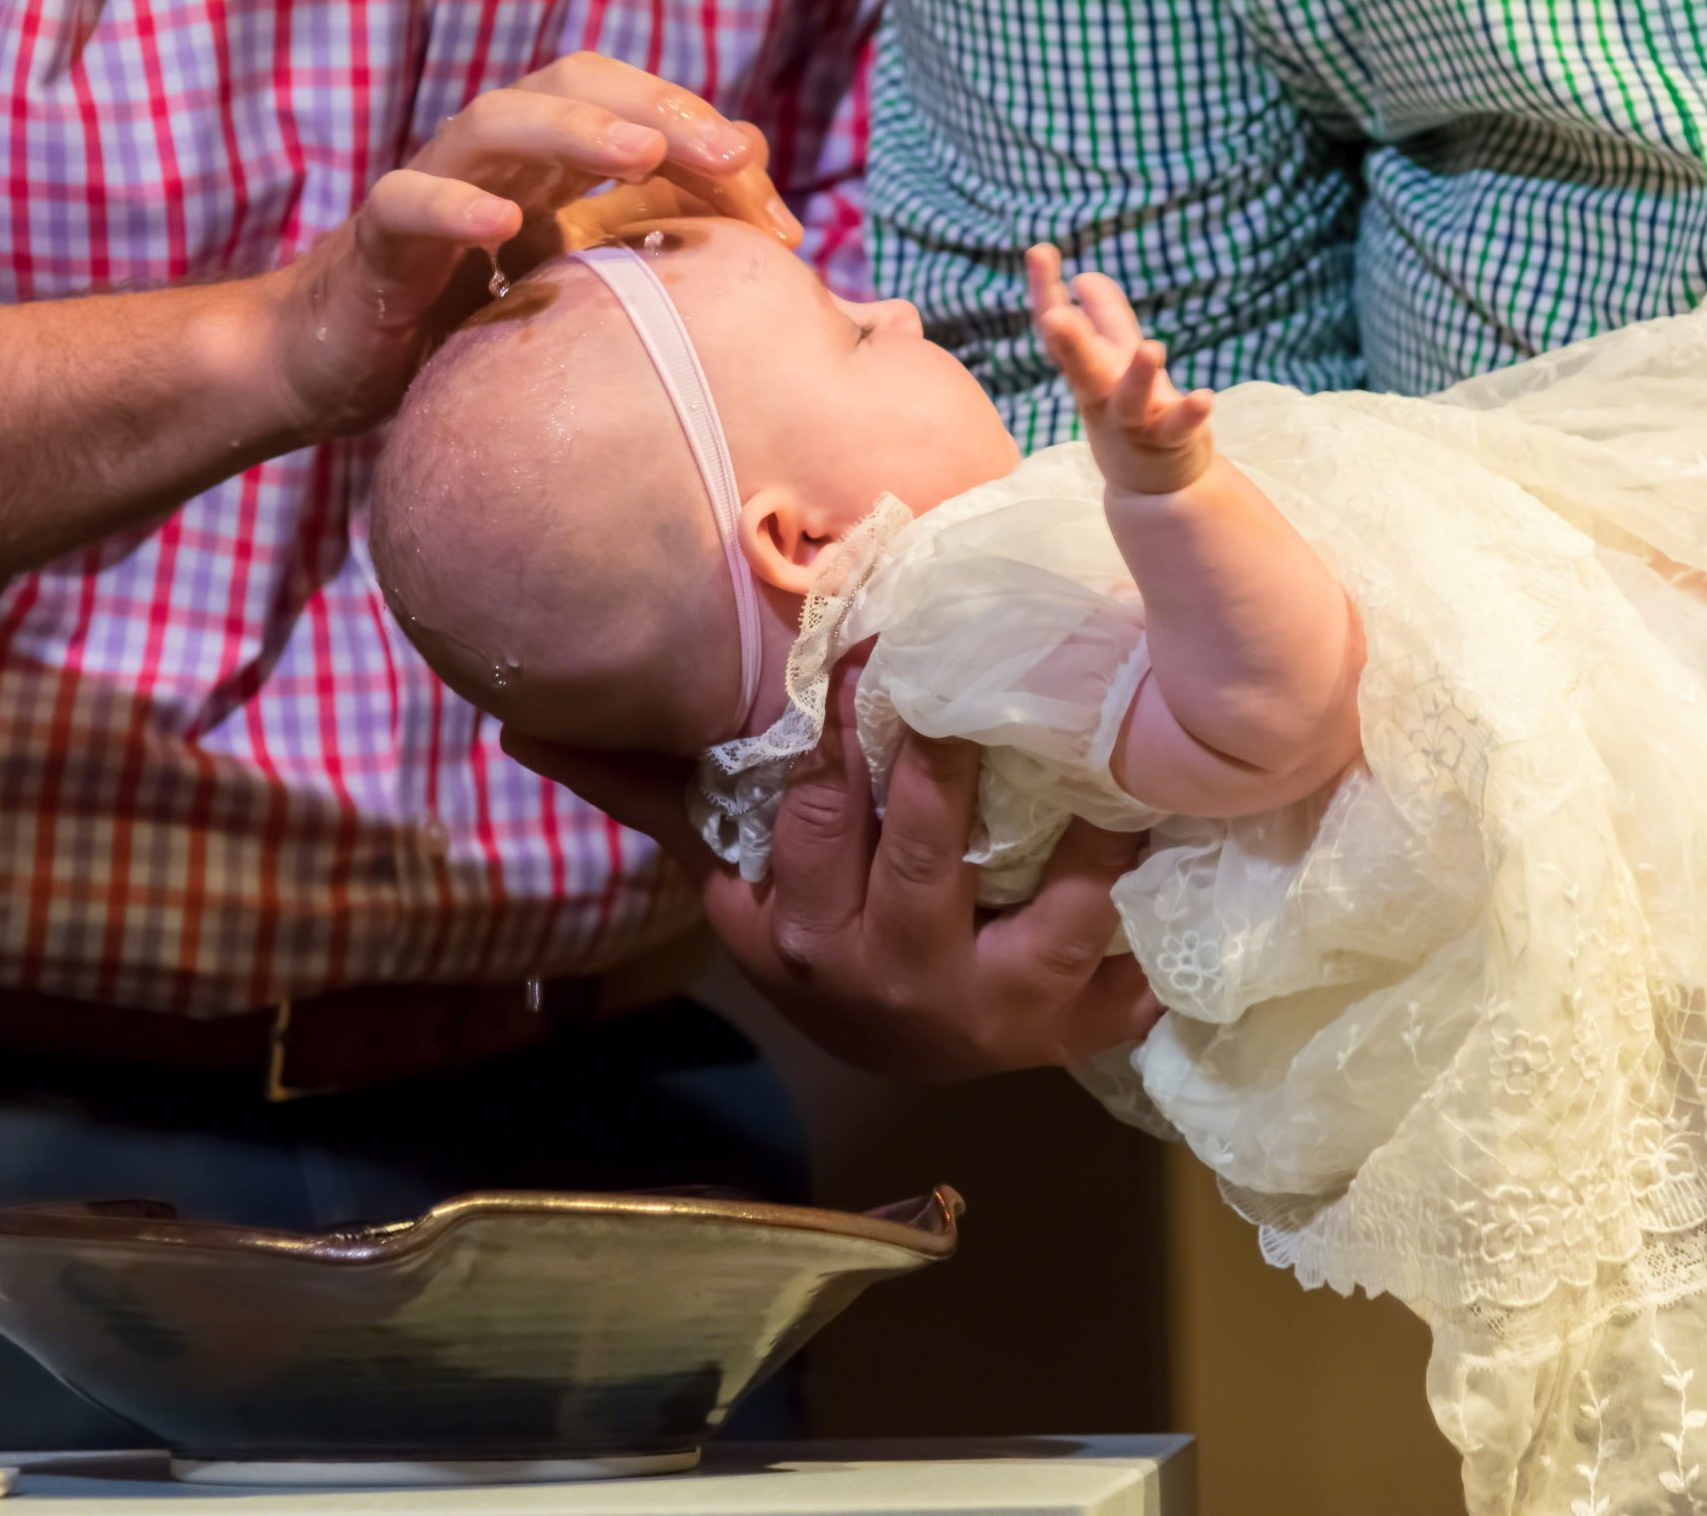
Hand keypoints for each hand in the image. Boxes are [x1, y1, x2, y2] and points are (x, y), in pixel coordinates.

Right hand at [257, 54, 802, 443]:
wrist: (333, 365)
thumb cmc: (465, 318)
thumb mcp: (574, 276)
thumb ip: (652, 220)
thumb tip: (756, 175)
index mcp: (548, 160)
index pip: (637, 112)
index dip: (709, 147)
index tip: (779, 222)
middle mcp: (495, 157)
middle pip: (573, 85)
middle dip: (659, 111)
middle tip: (732, 161)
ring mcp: (431, 189)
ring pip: (495, 121)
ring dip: (573, 130)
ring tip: (639, 154)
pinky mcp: (377, 243)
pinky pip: (407, 204)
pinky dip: (453, 205)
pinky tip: (503, 225)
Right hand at [502, 658, 1161, 1081]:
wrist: (913, 1062)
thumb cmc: (827, 940)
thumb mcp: (736, 886)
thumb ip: (648, 797)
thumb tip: (523, 733)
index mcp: (806, 931)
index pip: (812, 818)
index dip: (842, 732)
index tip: (875, 645)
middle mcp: (893, 974)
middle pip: (924, 853)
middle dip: (949, 766)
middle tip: (986, 675)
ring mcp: (991, 1010)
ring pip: (1047, 918)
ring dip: (1087, 850)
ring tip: (1120, 770)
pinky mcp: (1072, 1031)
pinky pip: (1123, 978)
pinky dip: (1155, 927)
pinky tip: (1182, 859)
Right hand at [1026, 245, 1214, 494]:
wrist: (1153, 485)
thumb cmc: (1129, 412)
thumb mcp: (1115, 360)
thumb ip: (1103, 318)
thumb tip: (1084, 277)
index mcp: (1086, 370)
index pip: (1059, 329)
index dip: (1046, 291)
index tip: (1040, 251)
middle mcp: (1102, 395)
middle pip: (1080, 367)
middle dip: (1068, 342)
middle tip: (1055, 316)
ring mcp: (1133, 421)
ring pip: (1130, 400)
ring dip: (1138, 376)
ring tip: (1152, 348)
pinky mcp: (1167, 440)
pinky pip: (1177, 426)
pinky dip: (1190, 413)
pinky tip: (1203, 397)